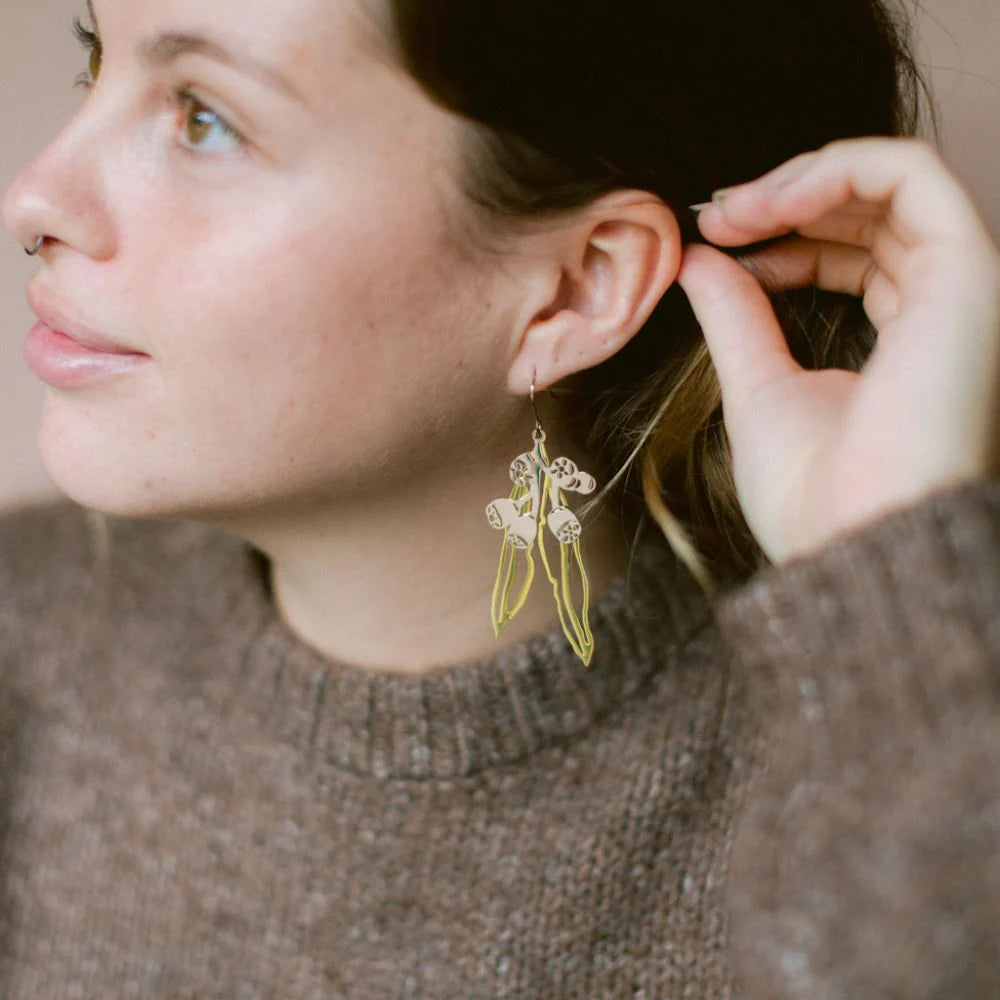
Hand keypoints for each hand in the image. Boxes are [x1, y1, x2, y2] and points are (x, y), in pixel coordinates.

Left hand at [677, 137, 999, 563]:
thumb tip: (701, 260)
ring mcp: (960, 288)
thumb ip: (736, 318)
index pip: (855, 259)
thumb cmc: (811, 493)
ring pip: (892, 184)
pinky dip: (835, 170)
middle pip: (872, 216)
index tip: (717, 243)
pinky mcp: (966, 271)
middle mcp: (943, 310)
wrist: (850, 542)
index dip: (784, 238)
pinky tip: (770, 202)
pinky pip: (910, 176)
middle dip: (785, 203)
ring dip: (800, 182)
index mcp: (905, 343)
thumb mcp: (758, 387)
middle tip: (716, 217)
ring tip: (730, 211)